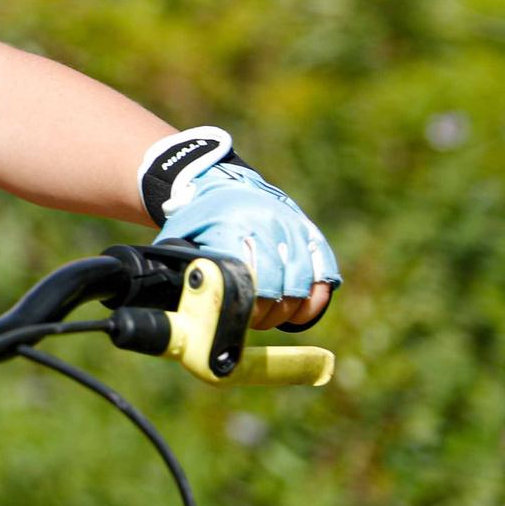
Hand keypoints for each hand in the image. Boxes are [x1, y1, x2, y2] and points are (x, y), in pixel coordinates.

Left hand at [140, 127, 339, 330]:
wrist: (221, 183)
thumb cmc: (197, 221)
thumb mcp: (181, 239)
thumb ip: (185, 271)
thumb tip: (189, 310)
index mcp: (229, 227)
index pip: (247, 278)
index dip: (245, 306)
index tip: (235, 319)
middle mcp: (266, 224)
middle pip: (277, 286)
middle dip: (266, 314)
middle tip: (252, 321)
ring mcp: (291, 226)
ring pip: (302, 283)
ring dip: (288, 310)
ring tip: (270, 317)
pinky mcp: (309, 232)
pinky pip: (323, 272)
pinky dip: (315, 298)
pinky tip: (298, 310)